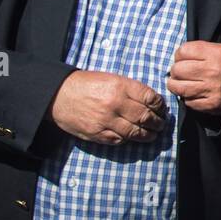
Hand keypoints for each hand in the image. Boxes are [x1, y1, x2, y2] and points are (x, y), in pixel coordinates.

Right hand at [49, 69, 166, 144]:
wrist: (59, 95)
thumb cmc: (87, 84)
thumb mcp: (111, 78)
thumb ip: (130, 89)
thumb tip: (151, 101)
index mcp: (120, 86)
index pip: (150, 98)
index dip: (160, 105)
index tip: (162, 109)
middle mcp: (115, 103)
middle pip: (146, 117)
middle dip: (158, 122)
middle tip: (161, 124)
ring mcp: (106, 120)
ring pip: (135, 132)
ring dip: (148, 135)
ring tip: (153, 134)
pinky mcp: (97, 134)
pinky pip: (120, 140)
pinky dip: (129, 139)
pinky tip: (133, 137)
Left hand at [166, 40, 220, 115]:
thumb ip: (200, 50)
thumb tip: (177, 57)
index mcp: (216, 54)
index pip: (183, 51)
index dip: (179, 55)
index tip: (182, 59)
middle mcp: (213, 71)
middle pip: (178, 69)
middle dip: (175, 71)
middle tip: (180, 72)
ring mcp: (211, 89)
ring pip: (178, 87)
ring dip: (175, 85)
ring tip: (179, 83)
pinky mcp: (210, 104)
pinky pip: (188, 101)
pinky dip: (187, 98)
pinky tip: (193, 94)